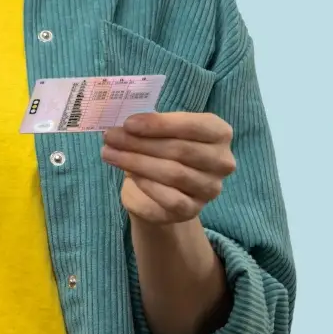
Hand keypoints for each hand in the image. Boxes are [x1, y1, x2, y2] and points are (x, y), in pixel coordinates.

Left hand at [100, 112, 236, 225]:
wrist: (162, 186)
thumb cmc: (163, 147)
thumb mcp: (161, 130)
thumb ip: (150, 125)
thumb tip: (124, 126)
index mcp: (219, 132)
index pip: (192, 126)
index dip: (159, 124)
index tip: (128, 124)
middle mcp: (222, 161)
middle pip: (180, 150)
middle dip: (140, 143)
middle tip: (111, 137)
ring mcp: (211, 188)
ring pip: (173, 173)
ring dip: (136, 162)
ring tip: (110, 153)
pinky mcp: (194, 210)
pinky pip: (170, 198)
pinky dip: (147, 185)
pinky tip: (130, 176)